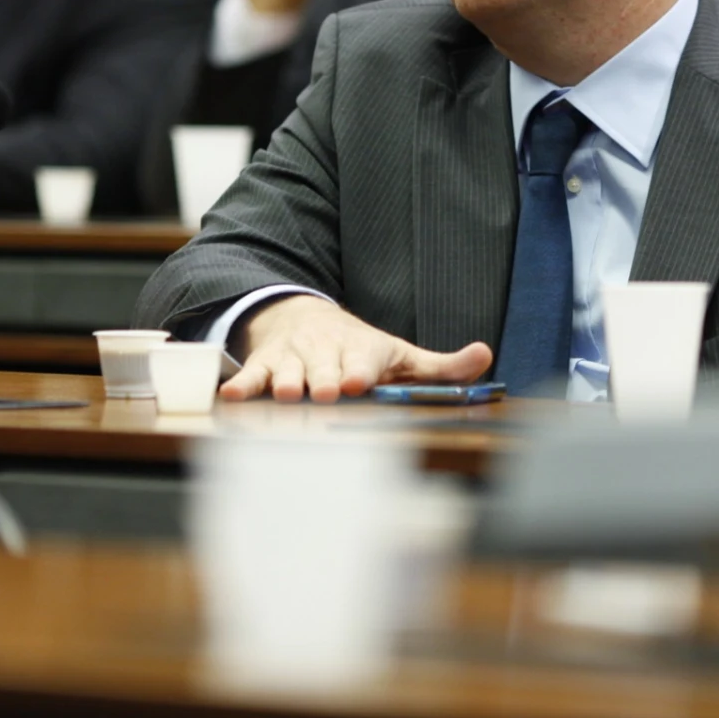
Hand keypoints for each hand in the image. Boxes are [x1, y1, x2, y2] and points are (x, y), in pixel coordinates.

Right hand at [220, 295, 492, 404]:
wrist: (306, 319)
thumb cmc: (360, 350)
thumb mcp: (401, 356)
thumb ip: (441, 366)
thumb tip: (485, 356)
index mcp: (362, 351)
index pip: (363, 360)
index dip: (359, 370)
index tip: (356, 382)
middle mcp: (326, 352)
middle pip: (323, 368)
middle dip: (322, 380)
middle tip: (324, 393)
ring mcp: (294, 358)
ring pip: (287, 372)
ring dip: (284, 383)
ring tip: (282, 396)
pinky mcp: (266, 363)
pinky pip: (252, 374)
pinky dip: (243, 384)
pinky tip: (232, 398)